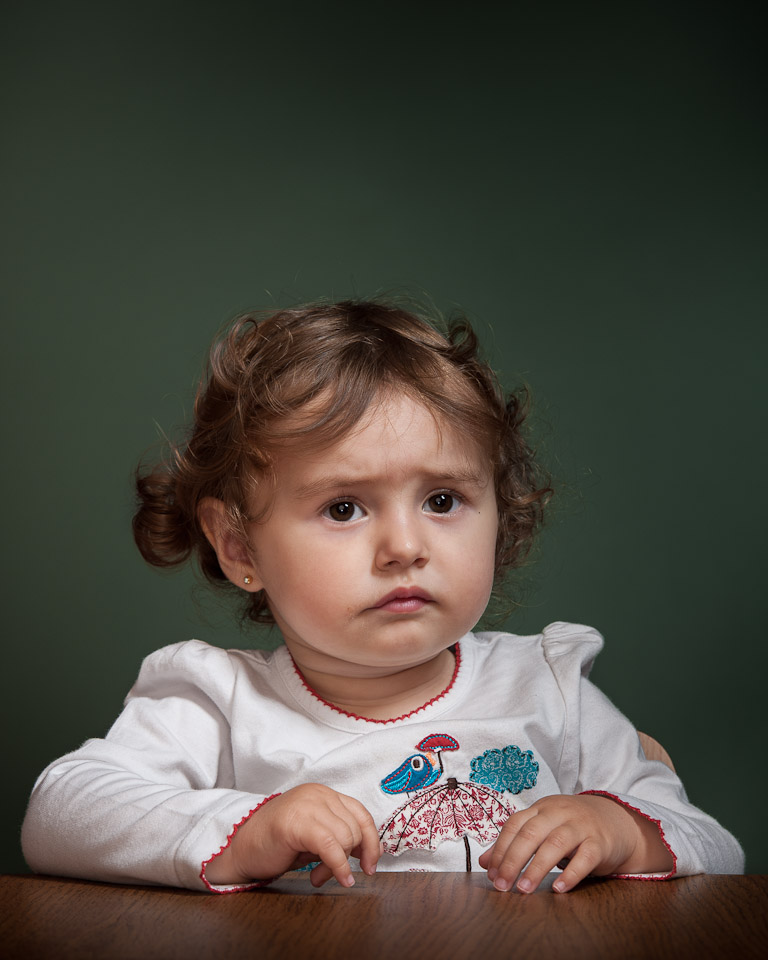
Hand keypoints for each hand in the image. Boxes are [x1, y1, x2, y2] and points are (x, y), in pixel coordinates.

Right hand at [206, 783, 380, 887]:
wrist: (241, 848)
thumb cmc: (276, 844)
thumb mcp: (314, 835)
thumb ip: (338, 836)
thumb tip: (367, 854)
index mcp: (324, 794)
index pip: (361, 814)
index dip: (371, 842)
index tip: (371, 865)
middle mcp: (318, 794)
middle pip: (355, 828)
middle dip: (349, 858)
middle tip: (329, 874)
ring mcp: (307, 805)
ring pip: (345, 838)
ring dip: (338, 865)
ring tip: (318, 876)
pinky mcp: (297, 822)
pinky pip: (331, 846)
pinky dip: (338, 866)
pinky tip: (333, 878)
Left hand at [478, 794, 670, 893]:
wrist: (615, 820)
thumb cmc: (572, 827)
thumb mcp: (543, 828)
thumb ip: (515, 842)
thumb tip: (485, 862)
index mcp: (541, 808)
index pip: (515, 824)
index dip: (500, 848)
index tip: (490, 872)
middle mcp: (559, 813)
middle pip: (531, 833)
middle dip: (513, 860)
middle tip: (502, 885)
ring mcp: (581, 826)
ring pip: (555, 843)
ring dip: (537, 867)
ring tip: (524, 889)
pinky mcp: (600, 842)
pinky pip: (585, 857)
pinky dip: (571, 873)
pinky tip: (558, 888)